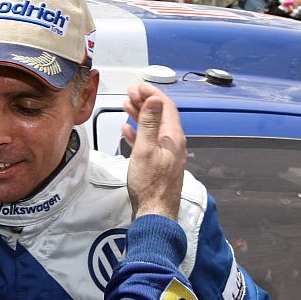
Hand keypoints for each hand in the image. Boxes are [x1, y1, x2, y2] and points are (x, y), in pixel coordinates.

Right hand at [122, 82, 185, 220]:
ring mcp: (167, 154)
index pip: (165, 107)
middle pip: (160, 116)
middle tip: (129, 93)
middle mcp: (174, 144)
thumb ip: (149, 124)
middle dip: (145, 102)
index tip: (136, 86)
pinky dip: (138, 132)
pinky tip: (127, 130)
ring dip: (141, 115)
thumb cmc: (149, 184)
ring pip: (154, 128)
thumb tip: (153, 100)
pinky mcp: (158, 164)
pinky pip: (149, 142)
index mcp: (173, 138)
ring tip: (127, 105)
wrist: (154, 213)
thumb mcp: (146, 150)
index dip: (151, 93)